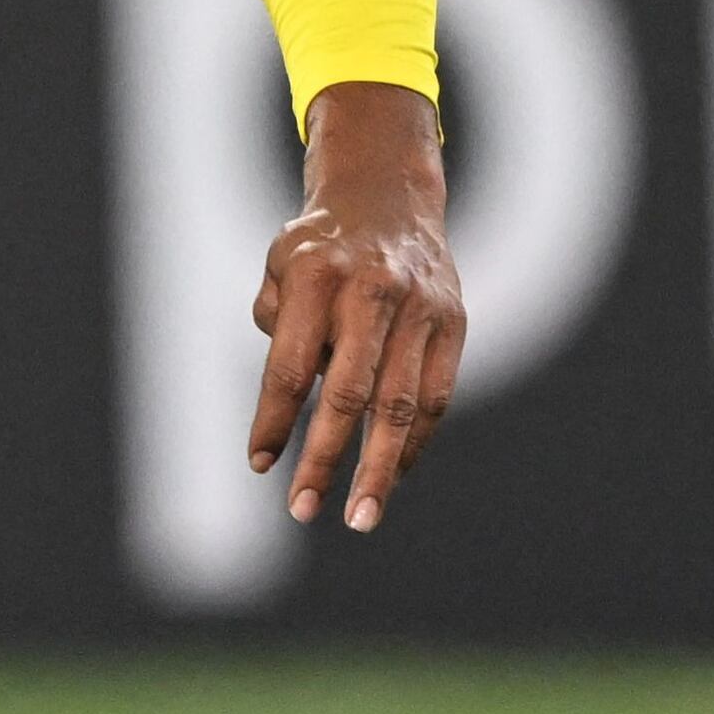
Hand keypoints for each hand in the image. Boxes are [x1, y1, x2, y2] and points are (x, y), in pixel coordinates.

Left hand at [246, 81, 463, 535]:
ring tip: (360, 517)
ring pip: (400, 404)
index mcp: (316, 276)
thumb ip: (275, 321)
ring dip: (378, 468)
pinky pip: (435, 396)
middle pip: (348, 393)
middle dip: (324, 458)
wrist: (388, 196)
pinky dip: (414, 442)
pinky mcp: (452, 321)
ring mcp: (419, 307)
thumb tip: (286, 397)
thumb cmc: (320, 247)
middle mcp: (371, 290)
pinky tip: (391, 475)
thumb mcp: (279, 265)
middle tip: (302, 510)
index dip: (274, 421)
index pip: (289, 366)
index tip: (260, 465)